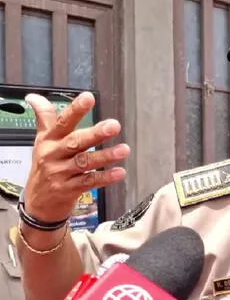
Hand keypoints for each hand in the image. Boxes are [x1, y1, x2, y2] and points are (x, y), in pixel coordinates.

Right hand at [24, 92, 129, 222]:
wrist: (38, 203)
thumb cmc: (44, 167)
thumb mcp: (41, 142)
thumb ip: (44, 118)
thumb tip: (35, 97)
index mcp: (49, 140)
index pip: (62, 122)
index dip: (75, 110)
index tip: (89, 98)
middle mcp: (54, 155)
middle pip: (75, 142)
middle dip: (95, 133)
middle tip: (114, 125)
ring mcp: (60, 173)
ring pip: (84, 162)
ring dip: (105, 156)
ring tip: (124, 150)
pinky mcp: (69, 189)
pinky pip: (89, 182)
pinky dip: (105, 178)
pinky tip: (120, 173)